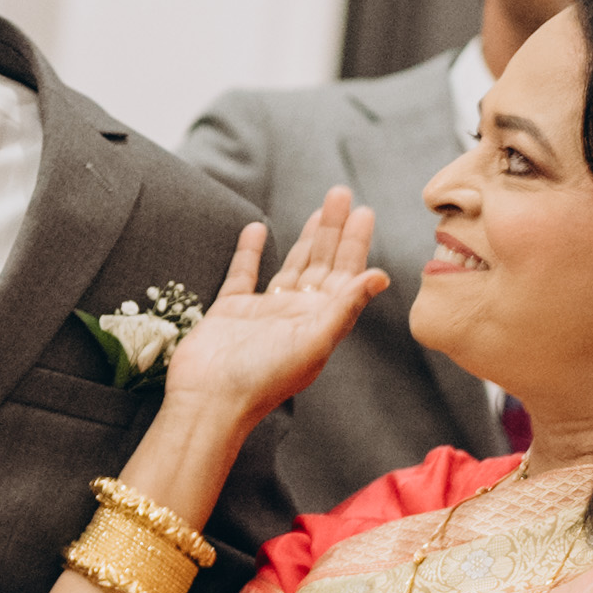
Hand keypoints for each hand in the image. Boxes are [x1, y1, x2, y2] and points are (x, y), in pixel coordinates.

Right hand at [159, 196, 386, 422]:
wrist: (210, 399)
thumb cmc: (264, 378)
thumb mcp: (314, 341)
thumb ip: (346, 307)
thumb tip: (381, 276)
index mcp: (320, 322)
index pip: (345, 275)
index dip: (355, 244)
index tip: (364, 212)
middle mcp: (296, 315)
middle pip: (322, 264)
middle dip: (334, 230)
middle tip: (342, 193)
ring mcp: (263, 312)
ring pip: (291, 265)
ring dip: (306, 237)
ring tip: (321, 207)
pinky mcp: (230, 311)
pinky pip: (243, 274)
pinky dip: (250, 252)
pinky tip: (257, 229)